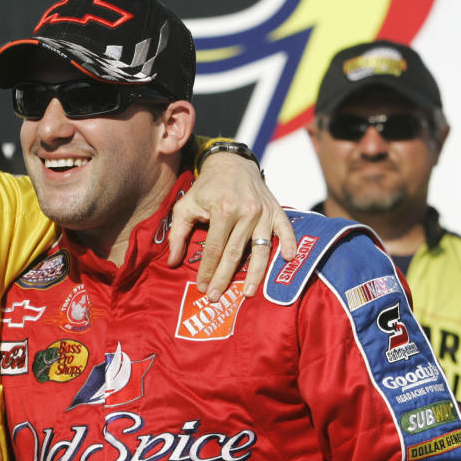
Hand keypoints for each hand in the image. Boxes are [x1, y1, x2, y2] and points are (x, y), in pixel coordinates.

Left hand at [168, 152, 296, 300]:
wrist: (231, 163)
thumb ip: (178, 233)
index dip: (208, 270)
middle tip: (216, 297)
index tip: (202, 287)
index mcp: (222, 209)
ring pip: (260, 248)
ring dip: (255, 273)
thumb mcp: (185, 205)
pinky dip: (288, 243)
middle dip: (224, 278)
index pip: (214, 248)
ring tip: (247, 293)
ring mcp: (263, 211)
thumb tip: (172, 262)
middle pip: (235, 253)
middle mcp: (246, 211)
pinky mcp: (276, 209)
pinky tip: (287, 259)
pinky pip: (285, 229)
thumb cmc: (206, 187)